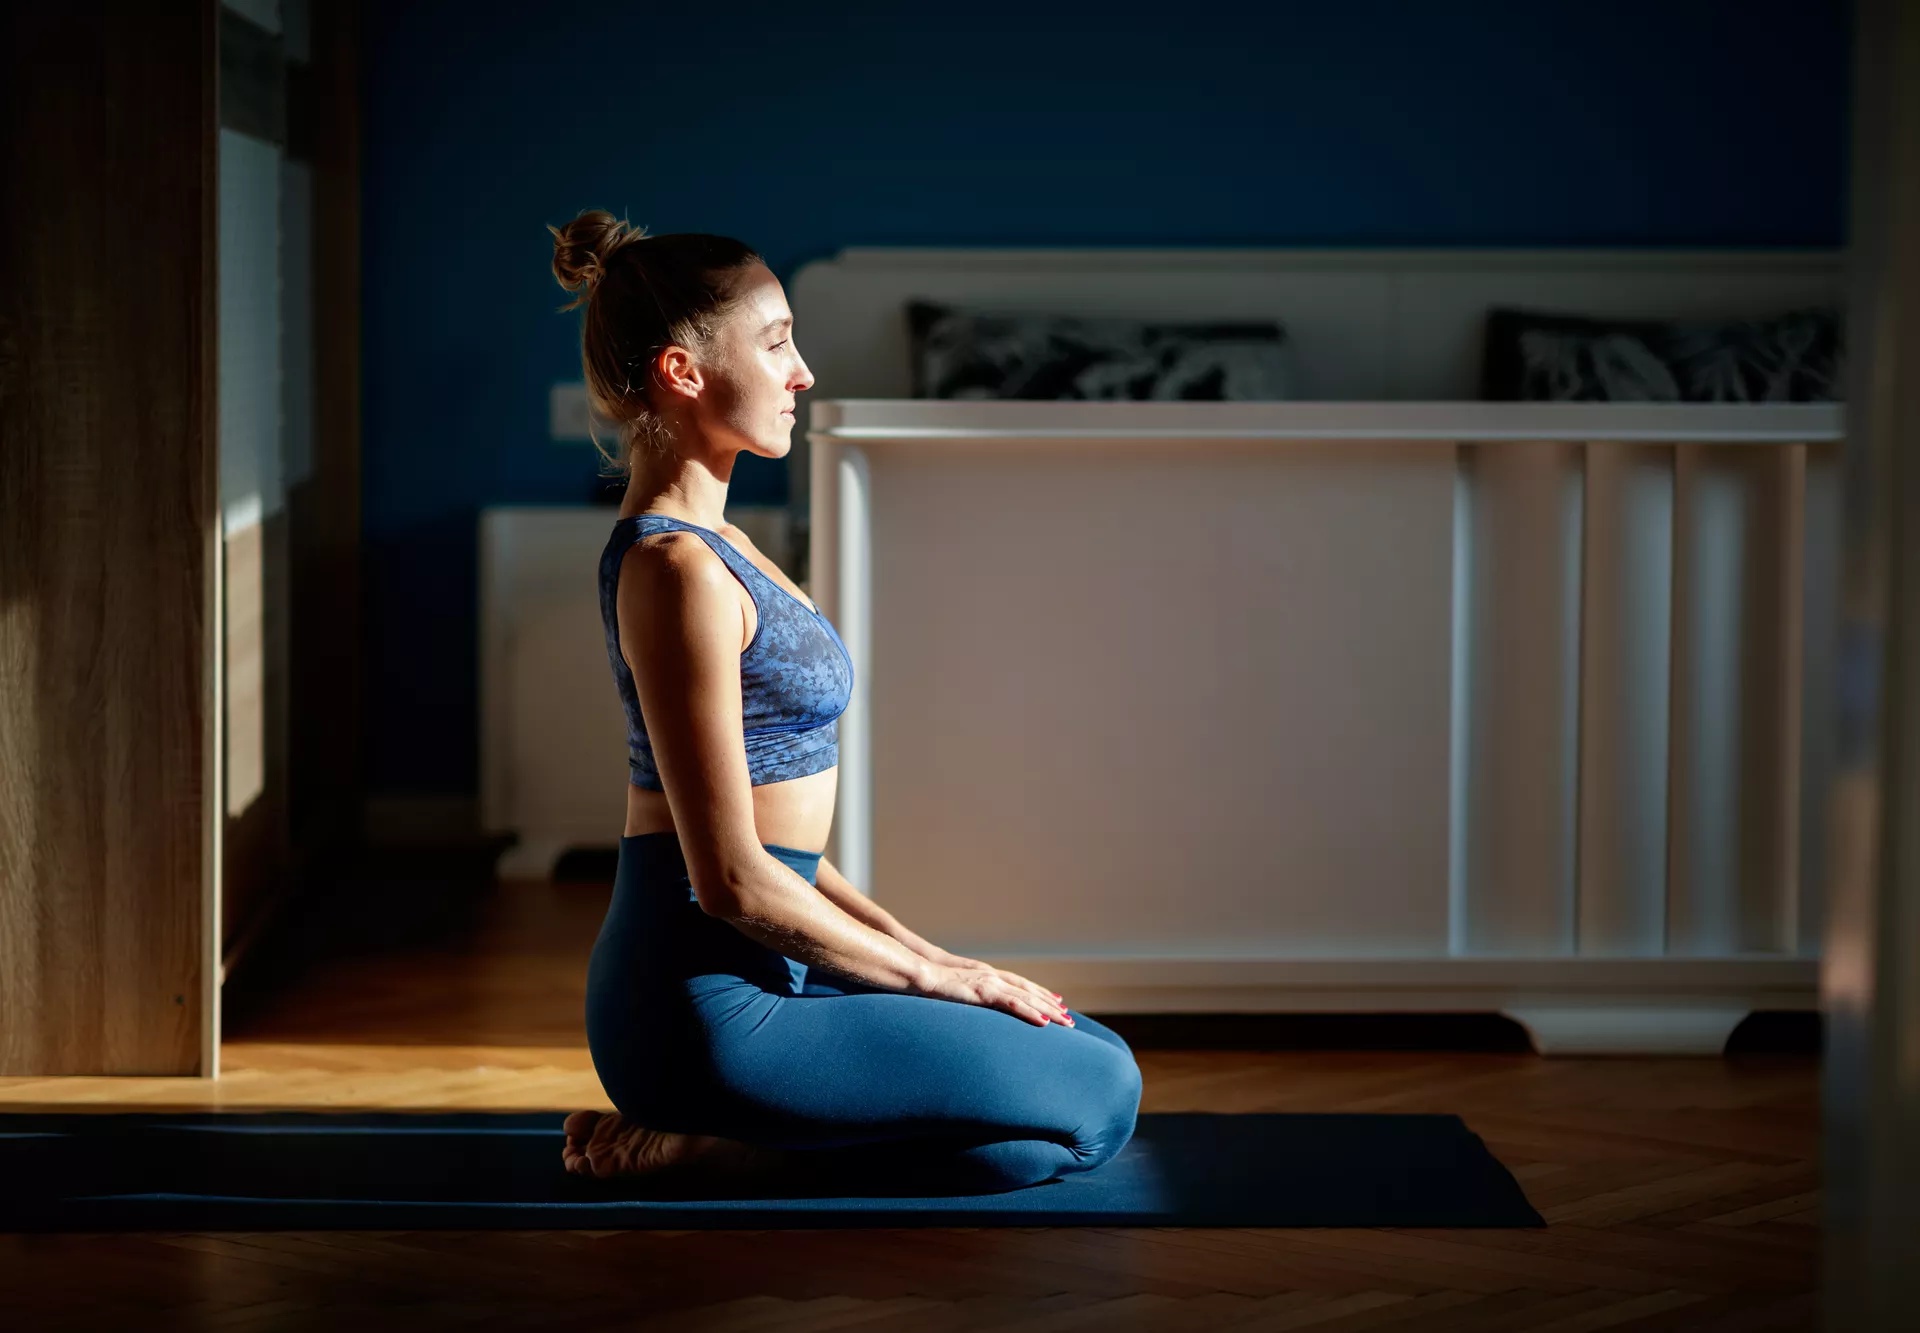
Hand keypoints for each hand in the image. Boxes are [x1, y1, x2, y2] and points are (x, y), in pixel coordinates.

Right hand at [911, 961, 1074, 1028]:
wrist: (919, 974)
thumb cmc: (932, 983)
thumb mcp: (956, 990)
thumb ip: (968, 996)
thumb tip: (971, 1006)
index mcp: (987, 976)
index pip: (1020, 986)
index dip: (1039, 994)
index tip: (1055, 1003)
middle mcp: (993, 977)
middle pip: (1029, 992)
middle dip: (1050, 1005)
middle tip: (1069, 1018)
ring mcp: (990, 983)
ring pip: (1027, 998)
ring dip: (1048, 1011)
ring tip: (1066, 1022)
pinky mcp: (984, 992)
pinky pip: (1012, 1004)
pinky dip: (1030, 1013)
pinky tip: (1043, 1023)